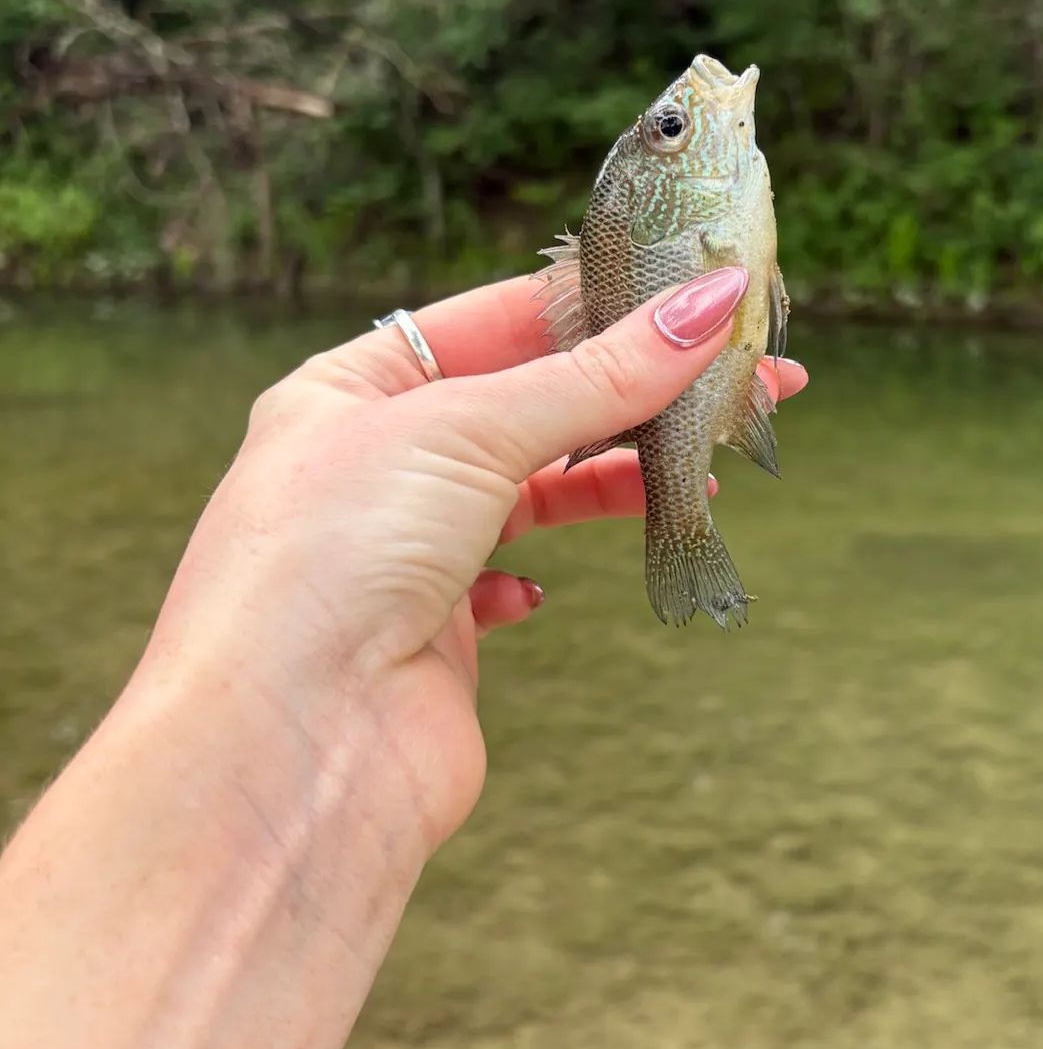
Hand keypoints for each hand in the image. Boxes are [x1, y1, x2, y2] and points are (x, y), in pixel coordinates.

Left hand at [136, 266, 807, 859]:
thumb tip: (708, 306)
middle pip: (528, 405)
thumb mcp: (471, 431)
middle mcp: (374, 464)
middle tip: (742, 385)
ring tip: (701, 475)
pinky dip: (539, 577)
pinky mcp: (434, 634)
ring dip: (612, 481)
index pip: (498, 319)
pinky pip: (505, 583)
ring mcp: (405, 551)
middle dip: (633, 394)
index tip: (697, 302)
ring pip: (532, 494)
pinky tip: (544, 587)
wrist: (294, 746)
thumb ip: (598, 375)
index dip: (599, 307)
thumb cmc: (334, 561)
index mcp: (353, 388)